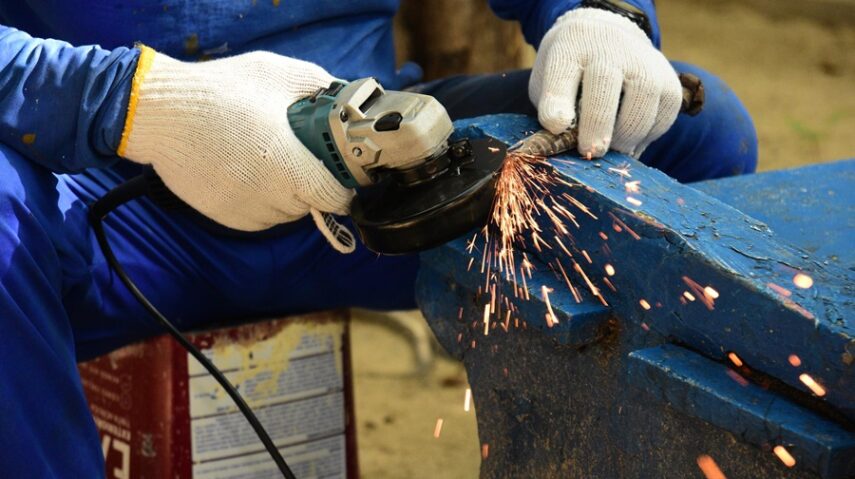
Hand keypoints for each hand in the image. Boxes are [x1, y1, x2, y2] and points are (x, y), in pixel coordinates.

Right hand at [118, 47, 352, 231]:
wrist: (159, 114)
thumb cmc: (221, 92)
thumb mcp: (278, 74)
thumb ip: (320, 89)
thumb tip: (344, 102)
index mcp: (292, 168)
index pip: (336, 198)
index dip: (340, 182)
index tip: (336, 167)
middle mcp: (273, 198)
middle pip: (312, 204)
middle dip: (311, 182)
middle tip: (296, 153)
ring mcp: (248, 212)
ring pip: (286, 213)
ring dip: (286, 193)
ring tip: (267, 159)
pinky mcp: (227, 218)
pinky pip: (260, 217)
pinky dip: (262, 200)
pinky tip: (247, 171)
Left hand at [530, 8, 682, 157]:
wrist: (608, 39)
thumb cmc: (571, 73)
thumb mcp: (548, 81)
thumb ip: (551, 111)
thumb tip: (560, 146)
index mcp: (569, 48)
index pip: (561, 72)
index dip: (557, 102)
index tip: (557, 126)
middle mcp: (607, 48)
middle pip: (605, 85)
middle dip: (597, 125)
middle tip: (590, 152)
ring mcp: (643, 61)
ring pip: (641, 101)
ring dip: (625, 136)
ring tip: (612, 151)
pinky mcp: (668, 79)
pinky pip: (663, 115)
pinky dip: (647, 137)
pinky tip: (630, 141)